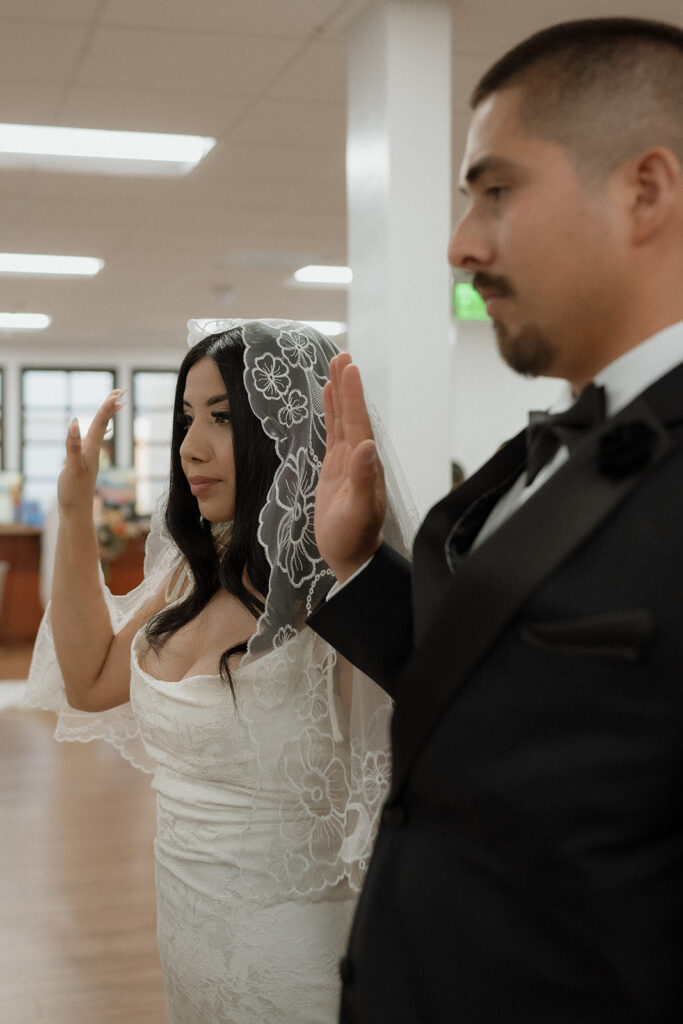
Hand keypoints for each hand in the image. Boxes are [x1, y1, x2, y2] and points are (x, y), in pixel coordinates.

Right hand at [57, 390, 123, 515]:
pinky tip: (103, 430)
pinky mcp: (85, 462)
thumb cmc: (73, 491)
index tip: (118, 392)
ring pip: (100, 430)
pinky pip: (94, 440)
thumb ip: (73, 446)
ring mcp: (90, 456)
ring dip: (107, 416)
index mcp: (90, 449)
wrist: (76, 511)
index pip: (100, 423)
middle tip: (120, 390)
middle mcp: (93, 450)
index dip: (107, 407)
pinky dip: (99, 431)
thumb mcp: (72, 467)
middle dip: (111, 407)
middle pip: (103, 423)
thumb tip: (74, 423)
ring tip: (115, 404)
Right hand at [315, 354, 385, 581]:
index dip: (353, 395)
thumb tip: (367, 446)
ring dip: (340, 393)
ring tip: (335, 365)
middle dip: (347, 385)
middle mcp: (359, 457)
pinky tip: (329, 398)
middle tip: (342, 355)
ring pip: (343, 419)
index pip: (358, 422)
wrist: (352, 557)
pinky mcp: (335, 468)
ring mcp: (347, 461)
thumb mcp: (357, 512)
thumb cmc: (353, 538)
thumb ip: (362, 480)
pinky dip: (332, 413)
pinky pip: (333, 433)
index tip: (348, 368)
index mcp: (364, 464)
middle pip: (352, 414)